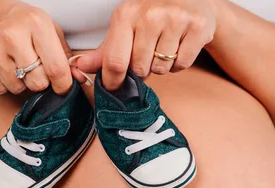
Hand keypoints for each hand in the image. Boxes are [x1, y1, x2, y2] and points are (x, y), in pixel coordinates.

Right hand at [0, 0, 84, 94]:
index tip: (62, 86)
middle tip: (33, 70)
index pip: (56, 67)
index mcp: (35, 23)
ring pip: (18, 88)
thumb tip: (80, 79)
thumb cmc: (17, 24)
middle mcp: (12, 34)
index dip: (63, 84)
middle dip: (40, 82)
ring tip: (15, 65)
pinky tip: (0, 68)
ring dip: (20, 83)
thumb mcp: (44, 28)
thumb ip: (63, 53)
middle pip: (38, 82)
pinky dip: (3, 84)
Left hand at [76, 0, 217, 89]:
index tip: (115, 85)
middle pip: (140, 69)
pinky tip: (178, 46)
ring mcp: (175, 19)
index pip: (115, 62)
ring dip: (161, 66)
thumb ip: (102, 53)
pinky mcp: (197, 27)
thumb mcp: (123, 29)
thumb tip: (77, 67)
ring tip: (163, 47)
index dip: (114, 81)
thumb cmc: (149, 17)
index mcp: (126, 14)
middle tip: (147, 53)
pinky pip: (181, 65)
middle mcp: (150, 15)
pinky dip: (179, 63)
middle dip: (142, 70)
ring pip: (161, 69)